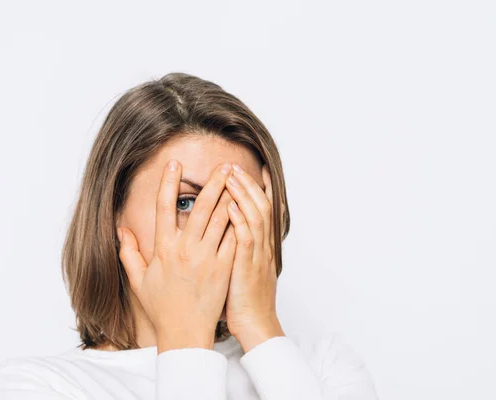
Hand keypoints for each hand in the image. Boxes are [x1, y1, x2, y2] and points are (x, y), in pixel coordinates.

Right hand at [117, 160, 237, 352]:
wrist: (185, 333)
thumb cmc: (161, 307)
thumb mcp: (138, 280)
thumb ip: (128, 252)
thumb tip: (121, 230)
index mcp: (163, 249)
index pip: (164, 208)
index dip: (168, 183)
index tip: (174, 163)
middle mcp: (186, 250)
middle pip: (201, 207)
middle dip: (213, 182)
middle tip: (224, 165)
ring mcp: (207, 258)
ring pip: (221, 219)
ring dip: (230, 195)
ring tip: (238, 178)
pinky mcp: (224, 268)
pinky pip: (233, 239)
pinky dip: (239, 221)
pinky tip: (246, 207)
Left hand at [224, 163, 284, 352]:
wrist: (255, 323)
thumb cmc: (244, 298)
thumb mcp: (246, 267)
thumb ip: (240, 246)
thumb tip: (230, 230)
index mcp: (261, 245)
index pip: (264, 209)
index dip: (262, 188)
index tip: (257, 169)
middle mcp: (263, 245)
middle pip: (261, 206)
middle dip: (249, 184)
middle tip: (236, 166)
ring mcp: (257, 255)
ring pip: (255, 216)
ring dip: (244, 194)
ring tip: (232, 176)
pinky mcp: (247, 266)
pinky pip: (246, 238)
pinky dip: (240, 220)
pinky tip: (232, 205)